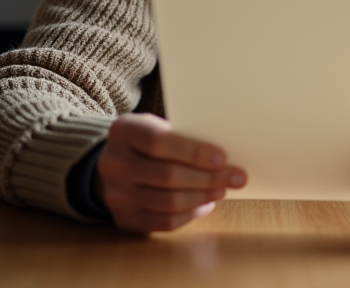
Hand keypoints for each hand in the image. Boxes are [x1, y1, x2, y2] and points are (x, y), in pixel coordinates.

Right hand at [94, 113, 245, 233]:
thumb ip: (182, 136)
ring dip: (202, 197)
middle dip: (208, 178)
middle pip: (167, 175)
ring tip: (222, 190)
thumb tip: (224, 158)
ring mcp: (115, 195)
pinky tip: (206, 204)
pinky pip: (164, 223)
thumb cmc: (146, 141)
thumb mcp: (157, 126)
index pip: (158, 142)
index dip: (193, 152)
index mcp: (123, 131)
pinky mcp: (124, 219)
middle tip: (236, 178)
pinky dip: (190, 215)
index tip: (223, 158)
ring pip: (168, 202)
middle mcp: (113, 164)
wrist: (114, 163)